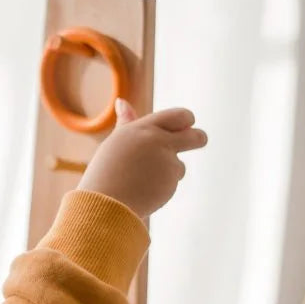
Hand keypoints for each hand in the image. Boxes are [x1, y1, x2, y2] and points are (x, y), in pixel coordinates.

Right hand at [76, 100, 207, 218]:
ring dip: (168, 172)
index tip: (186, 125)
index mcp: (142, 127)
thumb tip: (121, 101)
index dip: (186, 120)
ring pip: (179, 165)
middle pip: (195, 136)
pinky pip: (173, 182)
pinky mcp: (171, 180)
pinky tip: (144, 190)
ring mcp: (167, 161)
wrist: (105, 202)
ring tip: (142, 180)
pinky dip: (162, 187)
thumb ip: (127, 122)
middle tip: (198, 140)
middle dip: (198, 139)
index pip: (179, 116)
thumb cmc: (106, 172)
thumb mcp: (117, 142)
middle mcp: (158, 140)